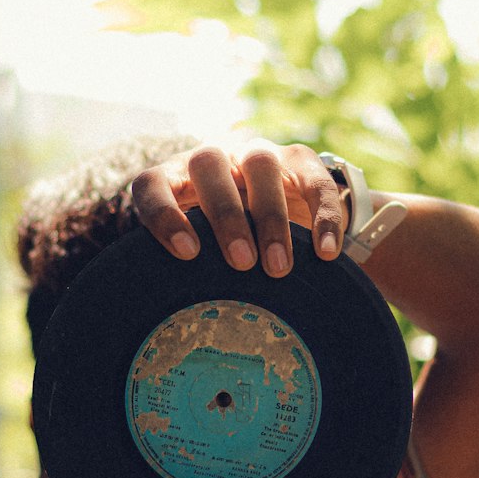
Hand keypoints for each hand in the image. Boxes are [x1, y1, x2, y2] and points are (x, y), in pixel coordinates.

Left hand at [129, 140, 346, 278]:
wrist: (282, 210)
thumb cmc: (225, 246)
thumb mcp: (204, 253)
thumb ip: (192, 270)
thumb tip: (185, 322)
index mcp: (176, 180)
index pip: (153, 184)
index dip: (164, 214)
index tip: (187, 253)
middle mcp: (214, 158)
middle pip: (209, 165)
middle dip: (226, 217)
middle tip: (242, 263)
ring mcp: (258, 155)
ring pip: (260, 165)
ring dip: (269, 217)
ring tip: (278, 268)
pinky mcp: (302, 161)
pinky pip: (316, 181)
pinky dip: (323, 217)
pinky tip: (326, 253)